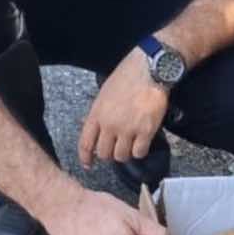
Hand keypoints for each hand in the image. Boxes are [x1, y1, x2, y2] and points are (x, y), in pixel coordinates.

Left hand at [79, 48, 168, 167]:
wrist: (148, 70)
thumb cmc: (126, 78)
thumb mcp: (103, 95)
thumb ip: (99, 115)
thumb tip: (97, 131)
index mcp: (96, 115)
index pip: (85, 144)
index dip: (86, 158)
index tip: (88, 164)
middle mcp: (109, 125)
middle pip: (104, 154)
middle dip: (109, 154)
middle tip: (117, 148)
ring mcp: (127, 129)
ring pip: (121, 157)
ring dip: (125, 153)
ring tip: (131, 144)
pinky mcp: (145, 131)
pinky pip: (139, 152)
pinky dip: (140, 151)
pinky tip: (142, 143)